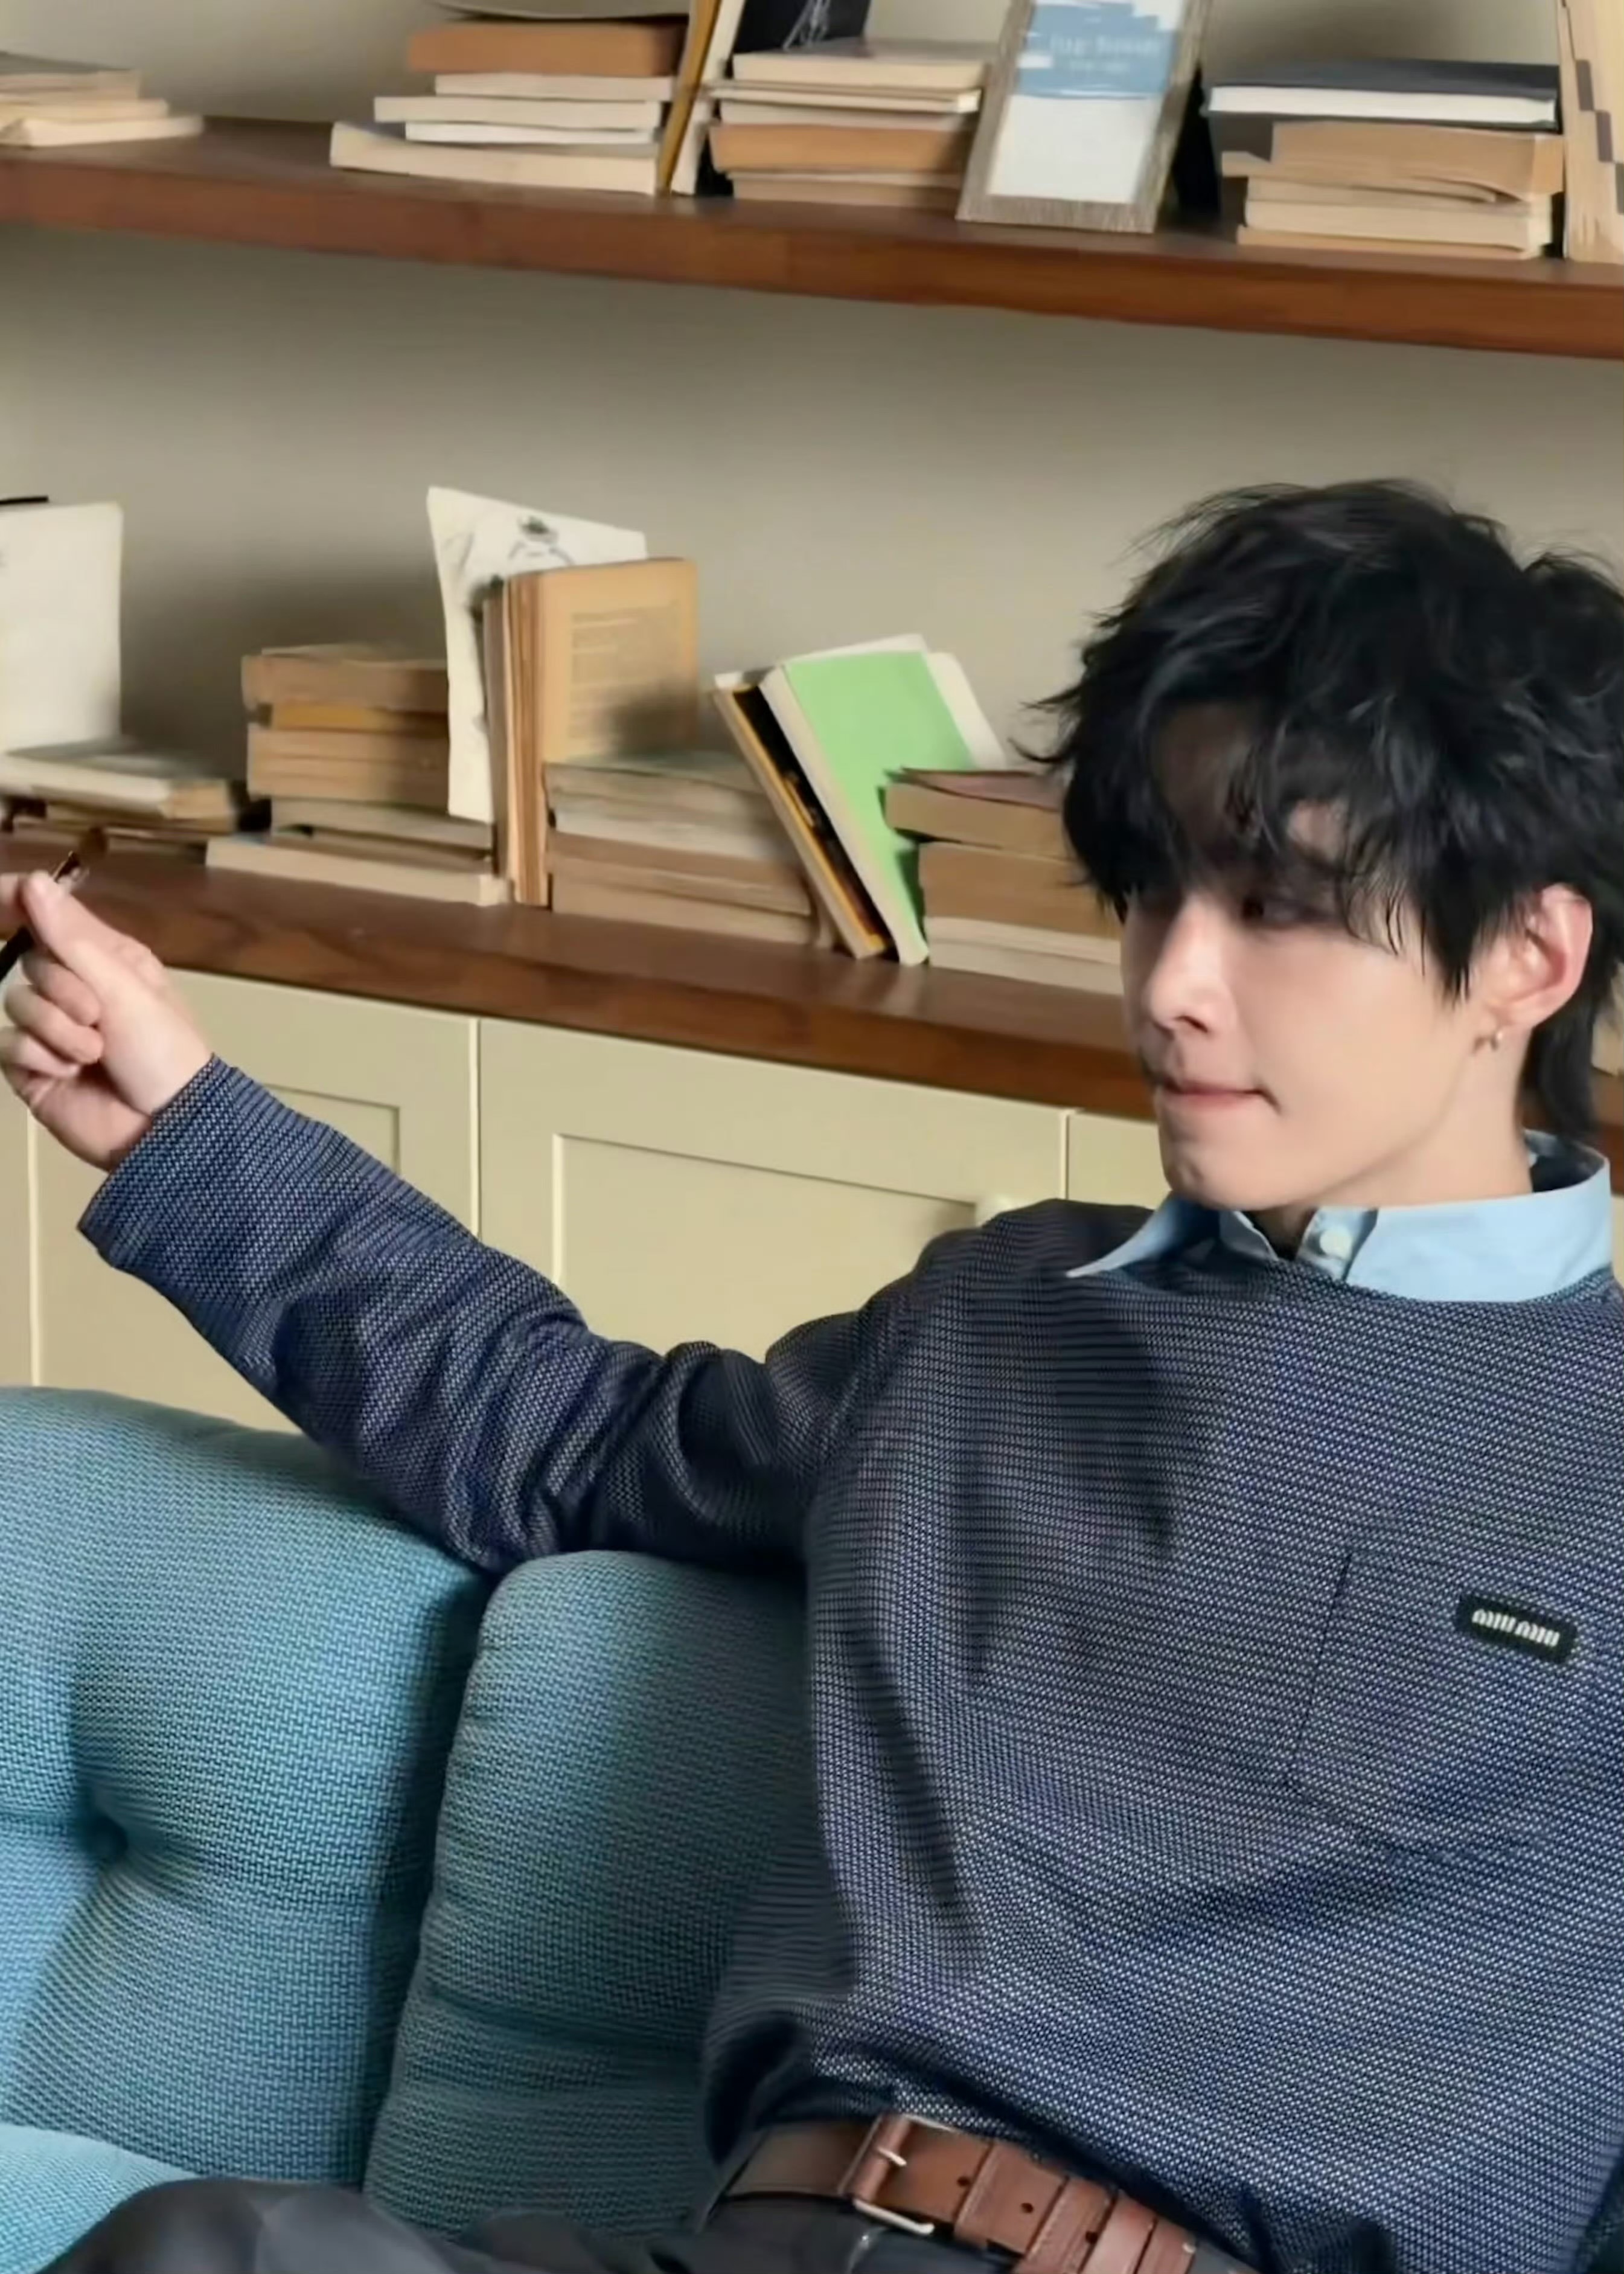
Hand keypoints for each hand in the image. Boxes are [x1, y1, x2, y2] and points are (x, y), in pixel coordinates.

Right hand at [0, 872, 210, 1171]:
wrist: (165, 1126)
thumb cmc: (161, 1049)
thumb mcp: (124, 985)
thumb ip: (69, 936)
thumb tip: (30, 880)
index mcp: (106, 959)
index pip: (51, 918)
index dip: (19, 901)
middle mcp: (75, 988)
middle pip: (31, 962)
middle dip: (62, 989)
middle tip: (99, 1017)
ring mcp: (50, 1029)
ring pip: (17, 1003)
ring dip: (57, 1029)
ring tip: (95, 1053)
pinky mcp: (32, 1067)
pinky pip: (10, 1044)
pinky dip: (41, 1057)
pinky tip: (71, 1073)